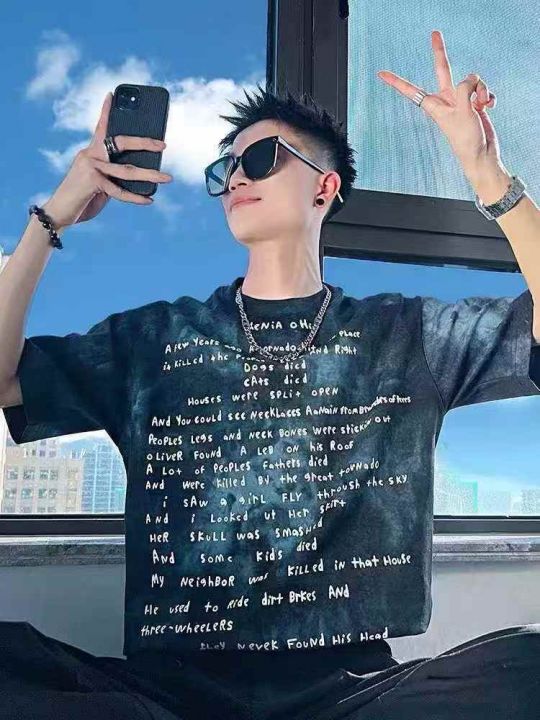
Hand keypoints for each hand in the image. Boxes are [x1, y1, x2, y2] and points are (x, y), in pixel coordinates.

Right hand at [42, 92, 172, 228]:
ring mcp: (90, 167)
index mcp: (91, 152)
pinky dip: (136, 197)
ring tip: (167, 178)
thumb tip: (140, 176)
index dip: (106, 111)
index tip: (111, 94)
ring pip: (126, 169)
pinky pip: (119, 190)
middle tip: (163, 144)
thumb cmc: (82, 198)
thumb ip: (114, 176)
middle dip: (144, 142)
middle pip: (120, 142)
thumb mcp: (99, 183)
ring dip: (150, 175)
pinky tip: (149, 200)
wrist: (59, 213)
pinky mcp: (92, 182)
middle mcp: (90, 155)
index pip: (100, 127)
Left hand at [377, 30, 500, 176]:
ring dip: (481, 90)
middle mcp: (447, 100)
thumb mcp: (463, 112)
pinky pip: (483, 90)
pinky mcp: (475, 104)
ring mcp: (461, 101)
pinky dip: (488, 96)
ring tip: (480, 106)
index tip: (381, 74)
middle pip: (443, 69)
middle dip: (440, 52)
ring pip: (473, 80)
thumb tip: (472, 78)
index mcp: (435, 105)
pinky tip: (489, 107)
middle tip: (435, 33)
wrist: (482, 155)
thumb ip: (465, 89)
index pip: (411, 90)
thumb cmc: (467, 140)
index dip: (396, 82)